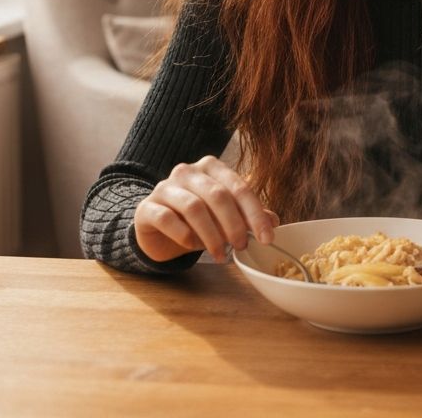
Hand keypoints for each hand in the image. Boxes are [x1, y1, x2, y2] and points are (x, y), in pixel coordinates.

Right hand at [134, 155, 279, 263]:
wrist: (156, 228)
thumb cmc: (195, 220)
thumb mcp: (223, 217)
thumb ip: (246, 215)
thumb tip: (274, 221)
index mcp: (211, 167)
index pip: (239, 187)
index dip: (256, 213)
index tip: (267, 238)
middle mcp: (188, 171)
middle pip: (218, 195)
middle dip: (235, 224)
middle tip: (242, 247)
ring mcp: (165, 187)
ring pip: (194, 207)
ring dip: (212, 235)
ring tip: (220, 254)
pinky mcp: (147, 207)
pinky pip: (168, 219)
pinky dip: (184, 235)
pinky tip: (192, 247)